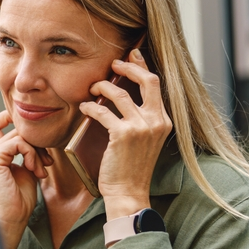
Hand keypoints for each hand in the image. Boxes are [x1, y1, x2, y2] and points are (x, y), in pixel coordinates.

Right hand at [0, 110, 52, 248]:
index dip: (13, 120)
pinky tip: (34, 169)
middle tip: (46, 162)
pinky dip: (32, 154)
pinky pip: (18, 143)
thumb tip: (38, 138)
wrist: (10, 220)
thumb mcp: (25, 170)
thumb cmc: (18, 201)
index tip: (37, 137)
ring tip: (40, 170)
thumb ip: (27, 152)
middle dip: (36, 143)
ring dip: (36, 151)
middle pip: (15, 129)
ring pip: (19, 135)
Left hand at [79, 48, 171, 219]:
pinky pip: (103, 112)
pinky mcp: (123, 135)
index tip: (132, 55)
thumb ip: (140, 119)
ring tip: (92, 87)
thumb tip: (124, 97)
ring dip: (102, 86)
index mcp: (164, 121)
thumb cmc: (130, 169)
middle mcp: (157, 121)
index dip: (142, 66)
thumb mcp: (143, 141)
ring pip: (119, 94)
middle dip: (128, 67)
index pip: (155, 85)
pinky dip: (90, 107)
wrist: (128, 193)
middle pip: (147, 80)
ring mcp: (141, 127)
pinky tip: (84, 107)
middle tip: (113, 64)